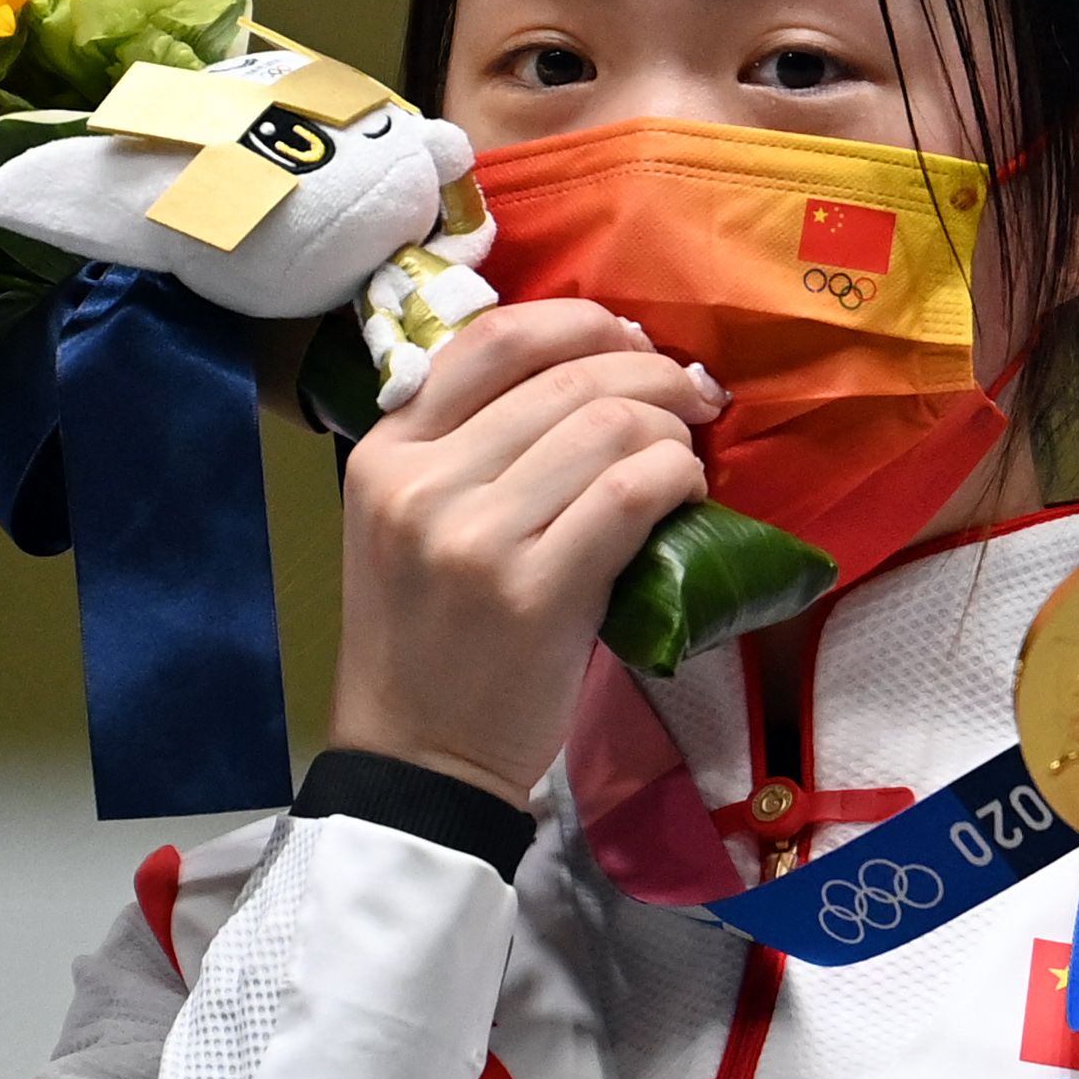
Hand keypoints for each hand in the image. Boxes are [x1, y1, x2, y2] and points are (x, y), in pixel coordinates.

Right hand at [330, 299, 723, 808]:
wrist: (418, 756)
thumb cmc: (432, 633)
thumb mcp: (414, 517)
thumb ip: (475, 440)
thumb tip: (598, 366)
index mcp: (388, 450)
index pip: (495, 338)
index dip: (585, 322)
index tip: (634, 341)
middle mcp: (422, 483)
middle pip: (569, 377)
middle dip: (653, 373)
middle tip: (690, 399)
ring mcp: (475, 537)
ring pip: (610, 425)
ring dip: (671, 430)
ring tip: (682, 457)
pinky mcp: (534, 592)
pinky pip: (630, 493)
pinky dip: (678, 477)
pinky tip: (686, 493)